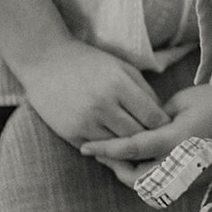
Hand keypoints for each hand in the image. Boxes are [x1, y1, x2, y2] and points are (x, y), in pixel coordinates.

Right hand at [16, 39, 169, 148]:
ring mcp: (85, 121)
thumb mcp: (121, 67)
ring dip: (128, 147)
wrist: (45, 61)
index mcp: (119, 84)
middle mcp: (102, 105)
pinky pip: (98, 150)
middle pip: (138, 135)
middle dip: (148, 138)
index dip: (163, 124)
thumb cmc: (89, 62)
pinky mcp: (70, 133)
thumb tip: (161, 117)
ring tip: (137, 145)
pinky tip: (113, 145)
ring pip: (119, 147)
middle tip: (156, 140)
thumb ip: (143, 91)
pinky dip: (108, 149)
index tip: (166, 126)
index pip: (153, 117)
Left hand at [80, 85, 211, 187]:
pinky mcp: (192, 179)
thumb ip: (155, 119)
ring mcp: (186, 174)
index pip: (130, 148)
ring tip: (115, 159)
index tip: (86, 147)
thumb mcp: (180, 103)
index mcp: (173, 140)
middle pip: (134, 177)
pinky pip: (160, 186)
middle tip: (100, 153)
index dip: (106, 149)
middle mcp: (178, 162)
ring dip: (128, 174)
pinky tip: (137, 164)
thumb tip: (139, 130)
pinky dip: (145, 177)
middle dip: (114, 167)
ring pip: (145, 186)